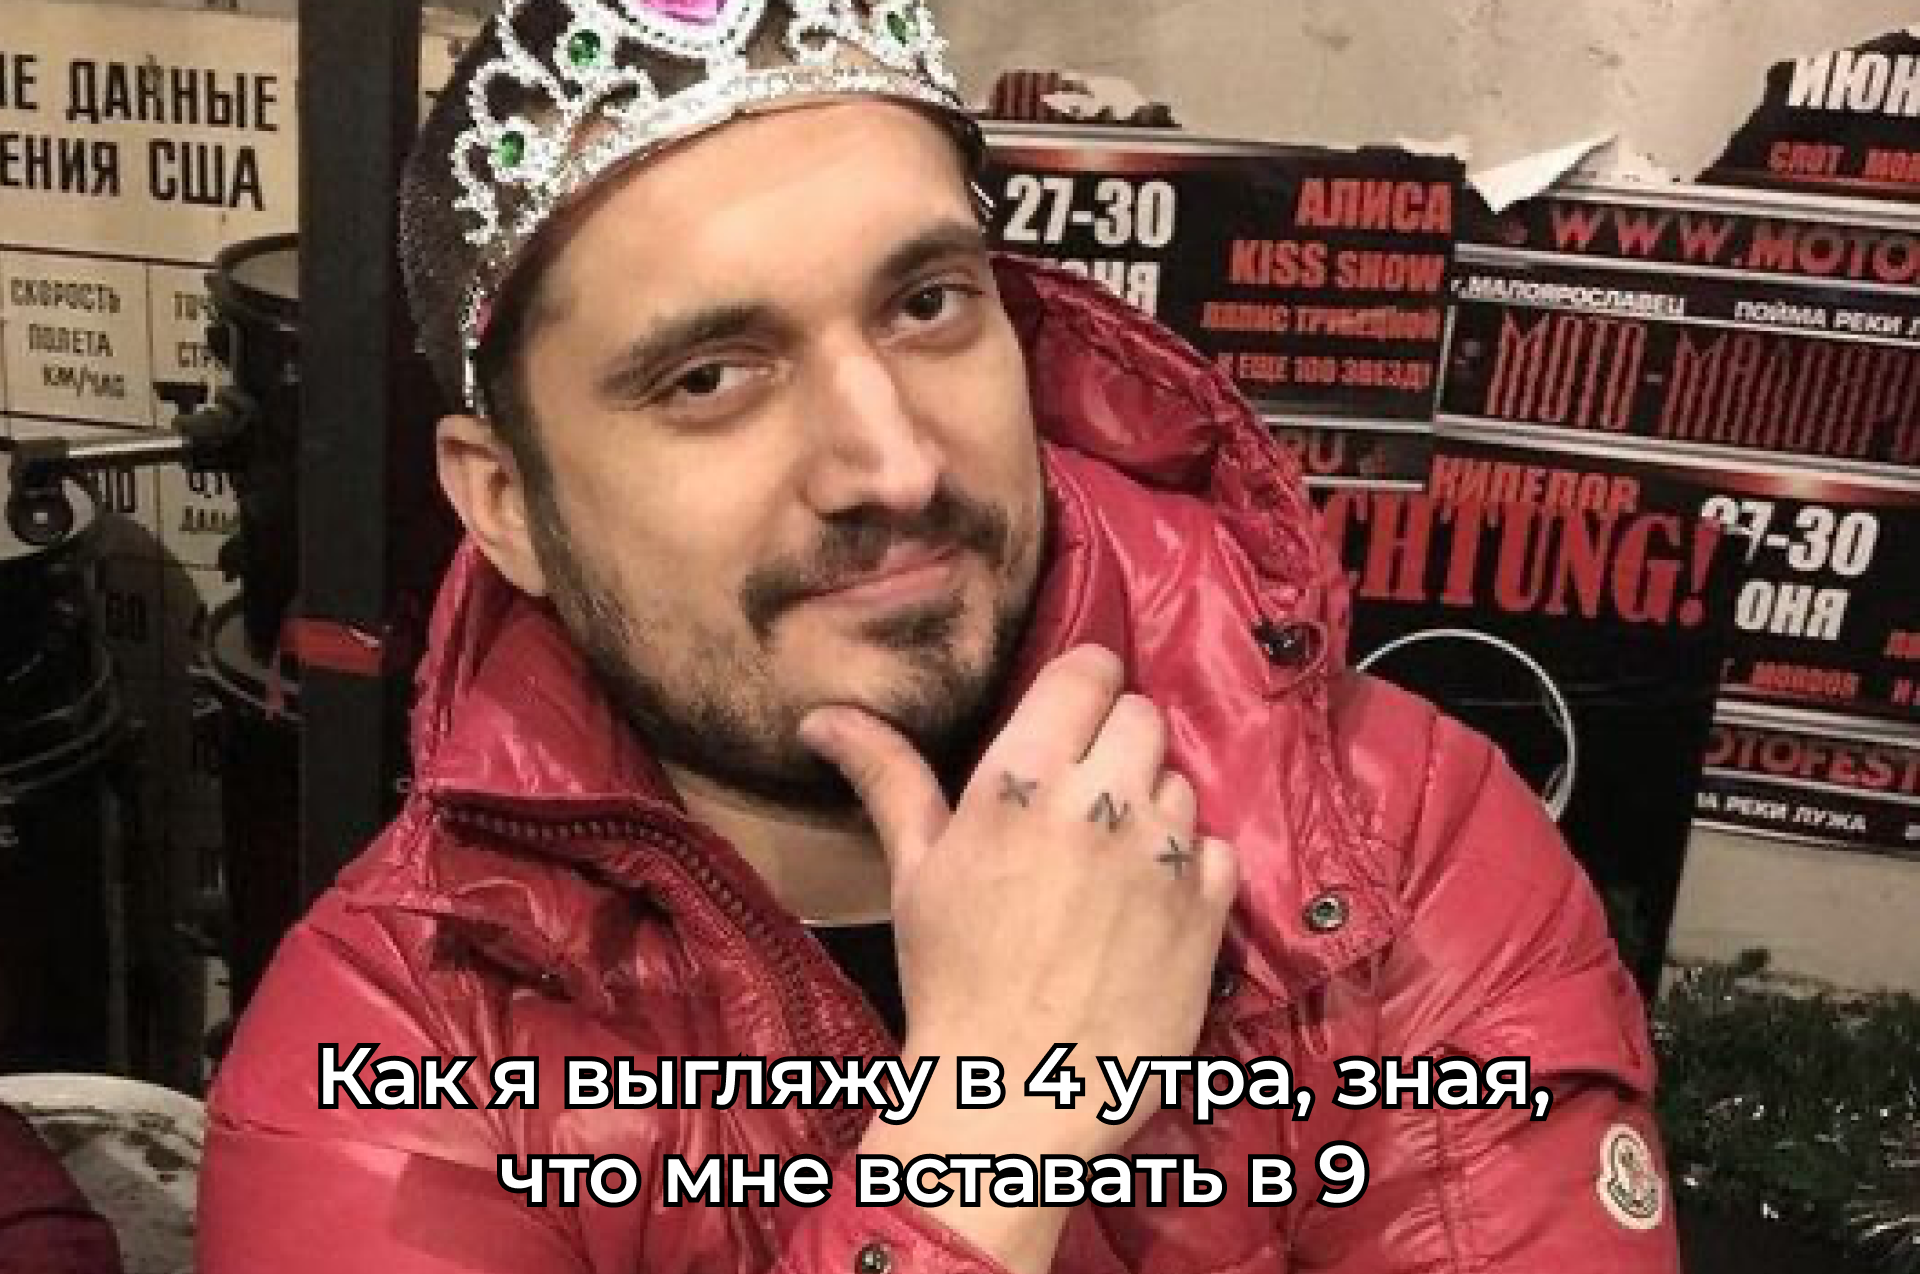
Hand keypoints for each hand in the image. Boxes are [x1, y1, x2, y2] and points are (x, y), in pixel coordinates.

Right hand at [800, 644, 1236, 1159]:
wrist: (1014, 1093)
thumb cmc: (951, 977)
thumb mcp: (913, 870)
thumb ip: (886, 777)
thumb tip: (820, 717)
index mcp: (1023, 778)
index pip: (1090, 669)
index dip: (1082, 691)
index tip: (1066, 725)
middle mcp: (1102, 799)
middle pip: (1142, 716)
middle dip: (1115, 745)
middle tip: (1082, 801)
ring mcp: (1163, 852)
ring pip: (1181, 780)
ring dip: (1152, 807)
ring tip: (1110, 864)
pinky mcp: (1208, 907)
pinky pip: (1217, 846)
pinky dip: (1190, 866)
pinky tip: (1149, 905)